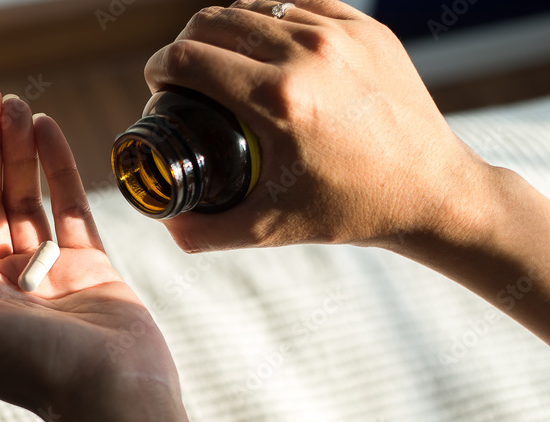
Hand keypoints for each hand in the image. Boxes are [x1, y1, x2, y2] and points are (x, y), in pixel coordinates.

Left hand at [0, 80, 177, 415]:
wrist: (114, 397)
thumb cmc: (36, 371)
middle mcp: (1, 280)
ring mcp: (45, 272)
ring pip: (25, 198)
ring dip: (19, 150)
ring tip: (18, 103)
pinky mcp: (88, 266)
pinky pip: (68, 209)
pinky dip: (58, 170)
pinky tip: (47, 130)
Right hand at [144, 0, 488, 251]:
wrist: (432, 192)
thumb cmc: (351, 210)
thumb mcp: (268, 229)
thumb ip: (205, 230)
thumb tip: (164, 222)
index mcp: (279, 100)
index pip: (190, 58)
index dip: (159, 69)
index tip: (157, 85)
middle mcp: (308, 54)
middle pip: (213, 21)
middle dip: (184, 45)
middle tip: (183, 76)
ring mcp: (341, 33)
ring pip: (254, 5)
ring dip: (225, 29)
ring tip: (221, 61)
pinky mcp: (365, 27)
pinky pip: (297, 4)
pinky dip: (271, 21)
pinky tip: (266, 48)